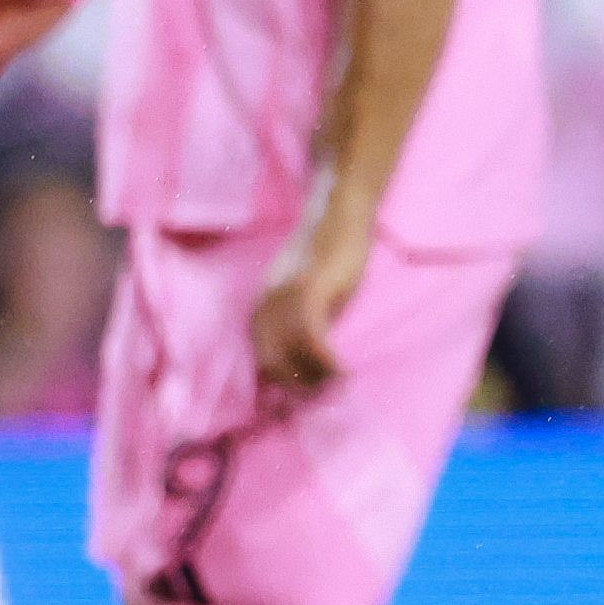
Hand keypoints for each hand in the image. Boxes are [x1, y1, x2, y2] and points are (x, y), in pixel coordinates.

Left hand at [248, 199, 374, 400]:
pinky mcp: (310, 290)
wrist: (339, 212)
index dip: (282, 381)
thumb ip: (297, 314)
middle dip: (298, 385)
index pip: (261, 356)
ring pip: (291, 354)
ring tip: (337, 383)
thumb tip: (303, 351)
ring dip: (316, 377)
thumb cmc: (327, 251)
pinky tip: (342, 369)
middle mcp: (267, 303)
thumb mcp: (305, 288)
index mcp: (263, 305)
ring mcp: (287, 297)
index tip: (306, 392)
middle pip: (272, 362)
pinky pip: (311, 338)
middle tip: (325, 392)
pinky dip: (325, 360)